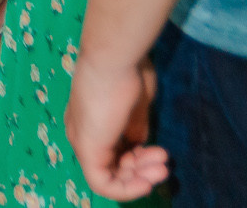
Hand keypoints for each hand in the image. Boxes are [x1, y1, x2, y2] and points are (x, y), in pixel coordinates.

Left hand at [67, 54, 169, 199]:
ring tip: (162, 166)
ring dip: (140, 176)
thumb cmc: (127, 71)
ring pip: (110, 174)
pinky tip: (147, 181)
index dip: (138, 155)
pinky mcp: (87, 150)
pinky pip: (103, 183)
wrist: (114, 57)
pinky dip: (126, 188)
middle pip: (112, 163)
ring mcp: (82, 141)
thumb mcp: (137, 104)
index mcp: (91, 118)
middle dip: (142, 167)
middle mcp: (82, 131)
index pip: (113, 148)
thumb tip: (138, 143)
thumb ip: (135, 125)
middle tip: (165, 161)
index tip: (159, 150)